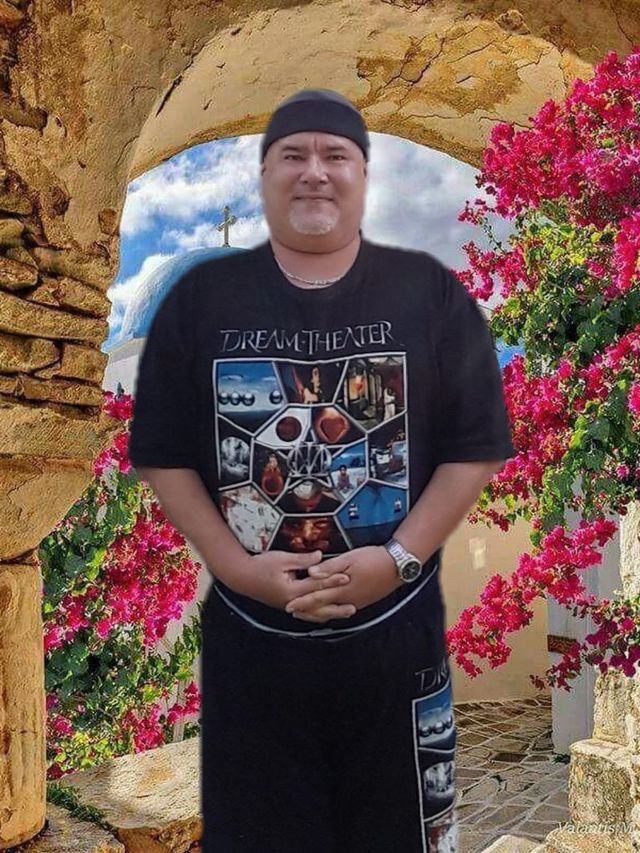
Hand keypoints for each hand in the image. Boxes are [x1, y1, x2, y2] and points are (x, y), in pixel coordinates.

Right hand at [232, 549, 355, 617]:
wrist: (242, 576)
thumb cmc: (261, 565)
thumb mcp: (282, 558)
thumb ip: (303, 560)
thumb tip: (320, 557)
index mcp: (291, 590)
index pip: (316, 585)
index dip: (332, 580)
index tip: (346, 577)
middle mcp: (292, 602)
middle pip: (318, 606)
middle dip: (336, 606)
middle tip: (353, 605)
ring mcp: (289, 606)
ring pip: (313, 614)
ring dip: (330, 614)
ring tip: (345, 613)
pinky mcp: (287, 605)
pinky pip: (306, 614)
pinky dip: (318, 615)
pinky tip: (327, 615)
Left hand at [284, 545, 401, 622]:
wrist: (398, 565)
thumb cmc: (374, 559)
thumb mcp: (350, 558)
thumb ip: (330, 567)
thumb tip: (311, 572)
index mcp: (343, 589)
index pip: (317, 598)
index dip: (302, 602)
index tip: (289, 605)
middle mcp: (348, 600)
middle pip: (323, 608)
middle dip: (307, 610)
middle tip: (293, 612)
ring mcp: (357, 602)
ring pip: (333, 611)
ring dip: (318, 612)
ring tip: (307, 612)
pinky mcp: (364, 601)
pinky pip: (343, 609)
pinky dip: (332, 610)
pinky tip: (329, 609)